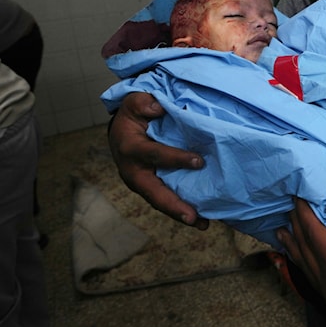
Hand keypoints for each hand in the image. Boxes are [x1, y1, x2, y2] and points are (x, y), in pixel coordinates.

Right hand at [108, 92, 208, 228]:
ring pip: (160, 201)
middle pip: (154, 192)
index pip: (155, 155)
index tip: (199, 161)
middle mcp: (134, 172)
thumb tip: (158, 108)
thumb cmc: (132, 115)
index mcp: (131, 149)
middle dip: (174, 206)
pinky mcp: (151, 188)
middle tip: (193, 217)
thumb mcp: (134, 102)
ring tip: (203, 224)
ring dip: (180, 214)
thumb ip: (142, 103)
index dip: (176, 159)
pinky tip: (202, 218)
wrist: (121, 131)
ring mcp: (142, 183)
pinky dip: (181, 209)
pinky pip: (166, 200)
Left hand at [276, 199, 325, 318]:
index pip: (314, 235)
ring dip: (294, 247)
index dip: (304, 214)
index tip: (297, 196)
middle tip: (288, 207)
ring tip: (282, 231)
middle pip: (305, 251)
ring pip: (306, 268)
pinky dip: (302, 264)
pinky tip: (296, 257)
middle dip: (296, 227)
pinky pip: (313, 281)